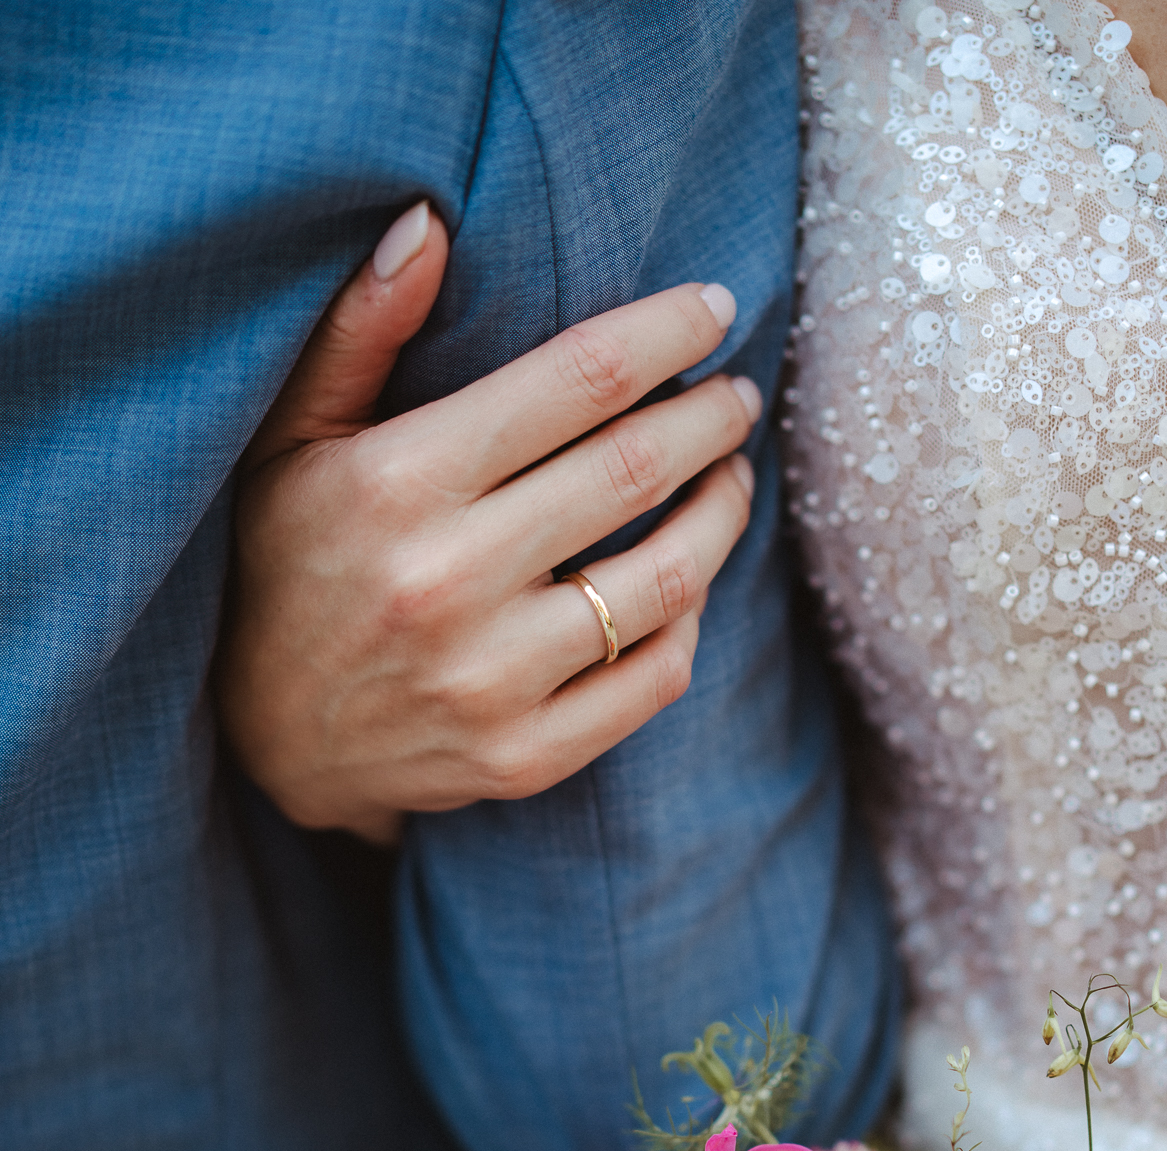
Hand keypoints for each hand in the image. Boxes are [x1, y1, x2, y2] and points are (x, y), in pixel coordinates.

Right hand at [218, 201, 759, 841]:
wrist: (273, 745)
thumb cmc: (288, 567)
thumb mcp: (290, 442)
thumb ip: (358, 333)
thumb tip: (429, 222)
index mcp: (400, 482)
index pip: (578, 381)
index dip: (667, 332)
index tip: (716, 309)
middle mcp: (448, 580)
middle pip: (636, 470)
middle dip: (710, 417)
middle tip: (736, 397)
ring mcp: (491, 679)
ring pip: (666, 580)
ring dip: (721, 515)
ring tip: (732, 480)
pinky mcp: (524, 755)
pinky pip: (655, 679)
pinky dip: (689, 622)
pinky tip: (688, 584)